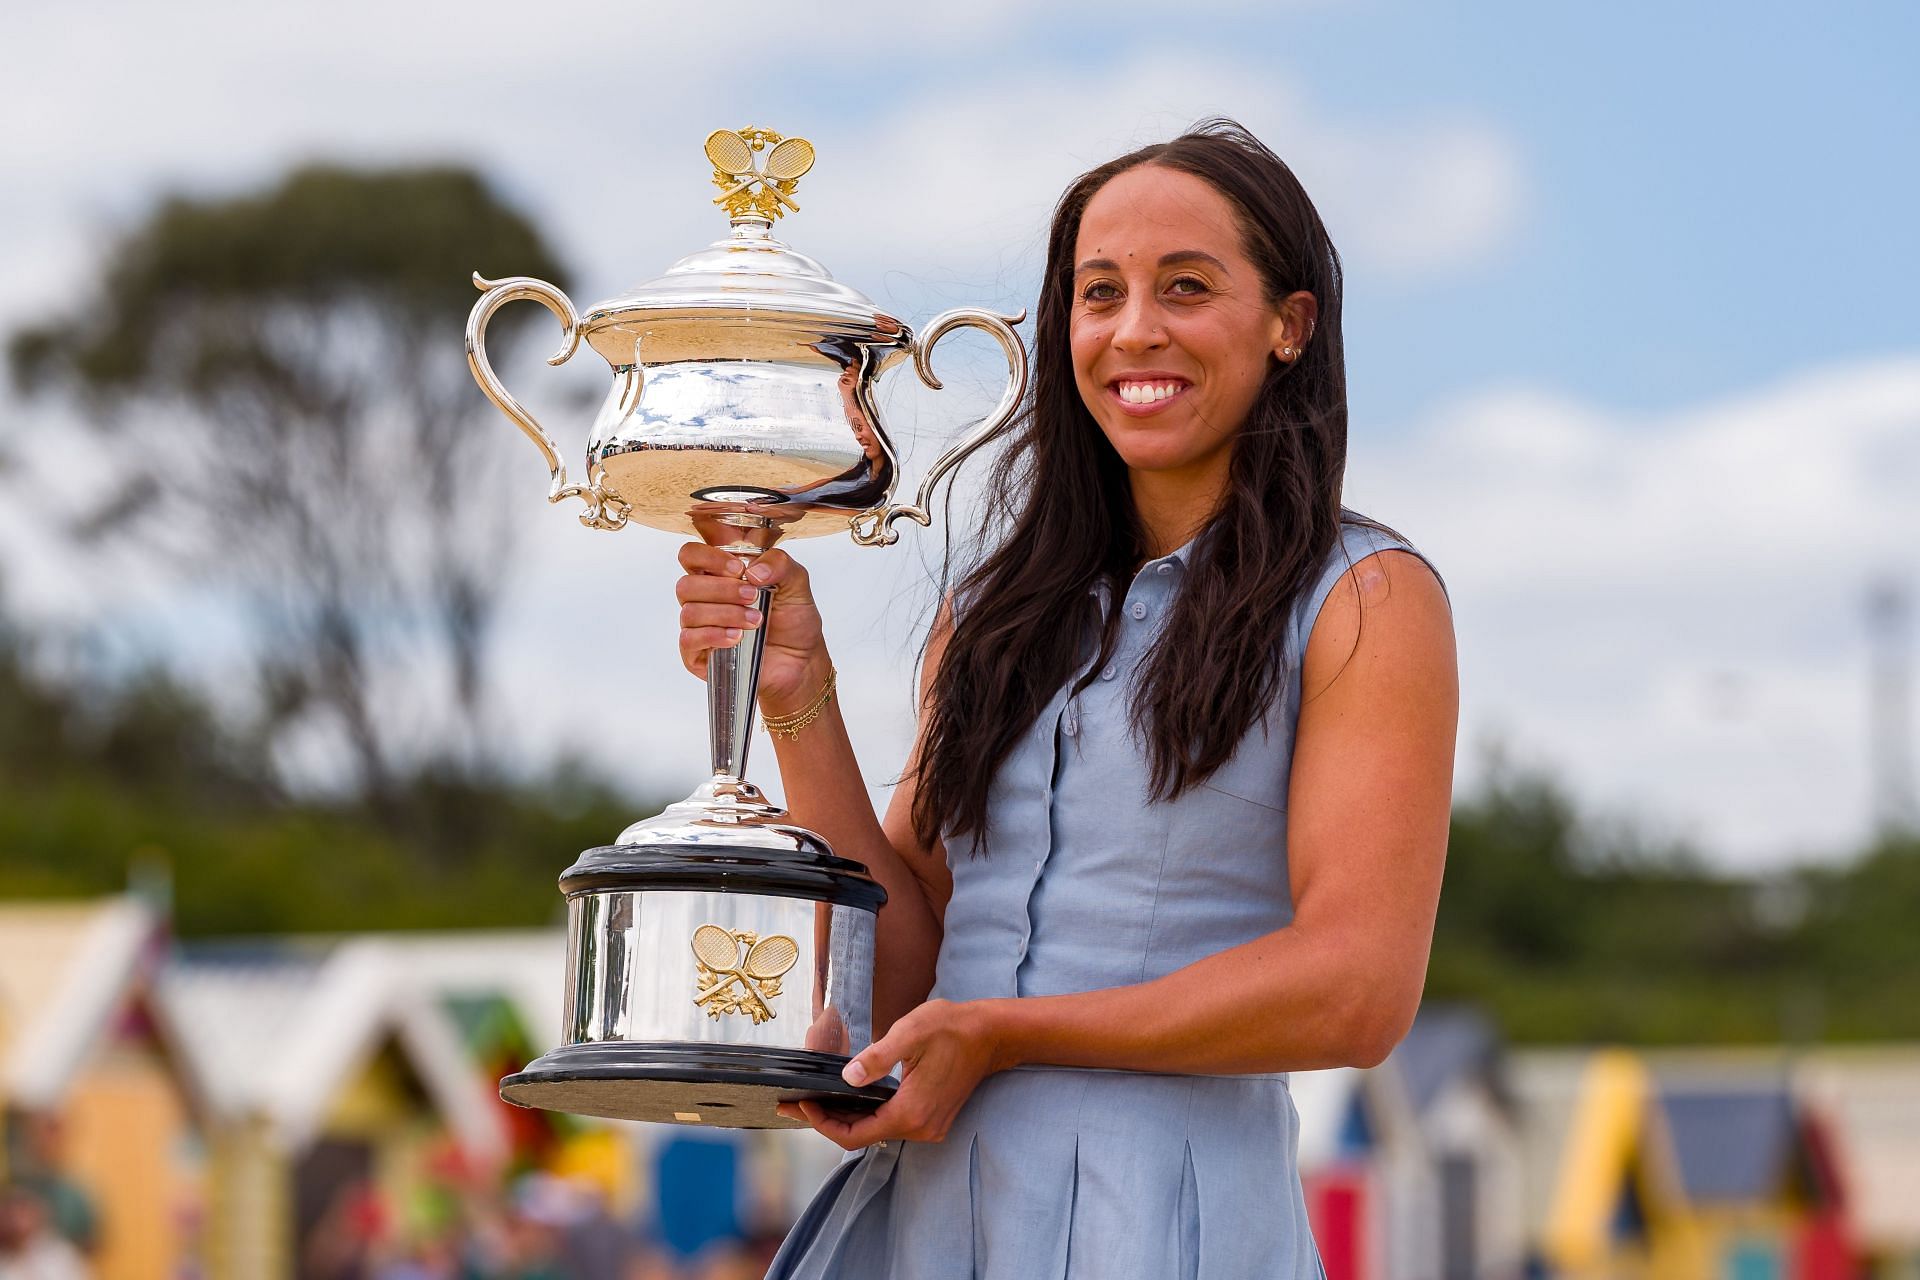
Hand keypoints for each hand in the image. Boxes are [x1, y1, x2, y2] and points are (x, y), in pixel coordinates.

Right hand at [675, 544, 826, 710]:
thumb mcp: (796, 583)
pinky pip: (689, 640)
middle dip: (722, 589)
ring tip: (756, 620)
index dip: (708, 557)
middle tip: (753, 596)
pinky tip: (736, 637)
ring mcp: (698, 628)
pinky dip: (713, 636)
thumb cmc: (792, 620)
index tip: (738, 568)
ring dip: (726, 614)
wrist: (801, 659)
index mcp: (719, 575)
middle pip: (686, 585)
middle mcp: (703, 599)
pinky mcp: (698, 655)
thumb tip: (753, 570)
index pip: (691, 555)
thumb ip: (779, 563)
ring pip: (690, 613)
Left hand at [776, 999, 1003, 1149]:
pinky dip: (866, 1114)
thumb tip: (848, 1079)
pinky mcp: (932, 1118)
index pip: (855, 1135)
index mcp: (910, 1112)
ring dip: (845, 1117)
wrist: (991, 1035)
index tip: (802, 1103)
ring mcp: (928, 1126)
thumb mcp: (910, 1033)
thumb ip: (877, 1058)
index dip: (823, 1123)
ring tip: (815, 1100)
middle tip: (793, 1104)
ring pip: (876, 1131)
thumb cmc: (951, 1028)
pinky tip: (849, 1099)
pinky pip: (890, 1123)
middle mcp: (920, 1128)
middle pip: (862, 1136)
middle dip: (826, 1120)